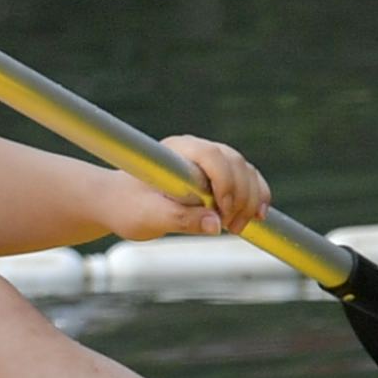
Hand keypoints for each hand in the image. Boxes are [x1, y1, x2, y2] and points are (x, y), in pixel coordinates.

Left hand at [95, 134, 269, 240]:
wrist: (119, 203)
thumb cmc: (127, 206)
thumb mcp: (148, 217)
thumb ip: (181, 220)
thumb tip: (216, 226)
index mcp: (175, 152)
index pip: (211, 155)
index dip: (224, 181)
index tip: (222, 211)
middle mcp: (195, 150)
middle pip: (235, 162)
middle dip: (241, 197)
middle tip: (232, 228)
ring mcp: (208, 159)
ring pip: (245, 170)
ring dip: (251, 199)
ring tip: (237, 228)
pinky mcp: (218, 173)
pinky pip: (247, 178)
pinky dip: (257, 195)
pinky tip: (258, 216)